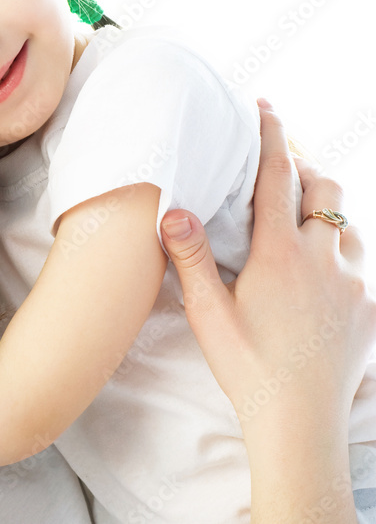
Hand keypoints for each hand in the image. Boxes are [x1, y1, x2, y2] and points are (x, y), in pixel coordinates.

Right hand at [159, 100, 375, 425]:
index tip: (265, 108)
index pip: (278, 178)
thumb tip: (174, 208)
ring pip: (347, 222)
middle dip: (305, 166)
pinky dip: (338, 242)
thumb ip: (192, 256)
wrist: (301, 421)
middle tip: (280, 162)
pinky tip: (320, 263)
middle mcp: (325, 259)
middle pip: (325, 189)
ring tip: (299, 211)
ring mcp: (354, 282)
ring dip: (324, 205)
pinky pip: (359, 257)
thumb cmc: (248, 367)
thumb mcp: (208, 313)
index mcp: (281, 254)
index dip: (271, 137)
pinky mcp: (368, 305)